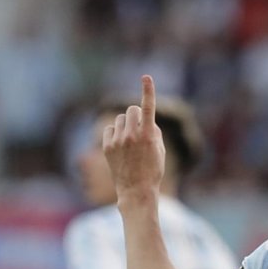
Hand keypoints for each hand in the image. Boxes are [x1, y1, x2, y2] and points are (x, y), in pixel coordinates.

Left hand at [103, 75, 164, 204]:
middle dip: (136, 116)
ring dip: (126, 125)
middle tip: (139, 128)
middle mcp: (132, 135)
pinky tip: (119, 146)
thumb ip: (154, 131)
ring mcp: (118, 141)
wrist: (136, 190)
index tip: (146, 77)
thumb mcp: (160, 150)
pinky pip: (109, 129)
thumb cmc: (153, 171)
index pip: (148, 107)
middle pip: (132, 110)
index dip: (148, 90)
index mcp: (148, 135)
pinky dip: (115, 133)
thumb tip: (145, 120)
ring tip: (130, 142)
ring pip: (120, 119)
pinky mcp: (107, 146)